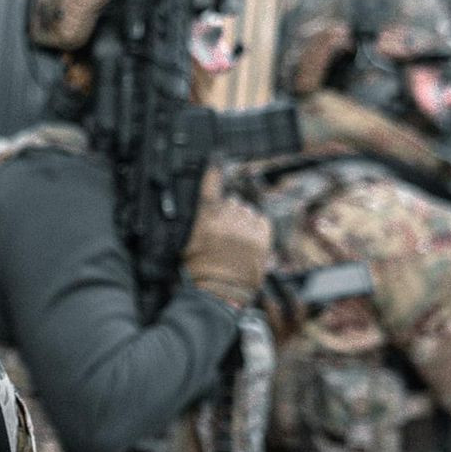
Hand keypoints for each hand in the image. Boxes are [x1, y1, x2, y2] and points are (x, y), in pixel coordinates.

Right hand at [182, 170, 272, 307]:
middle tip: (223, 230)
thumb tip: (208, 207)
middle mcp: (229, 222)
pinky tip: (249, 238)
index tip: (216, 157)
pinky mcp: (263, 240)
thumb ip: (199, 222)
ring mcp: (247, 231)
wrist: (219, 294)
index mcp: (207, 221)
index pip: (211, 188)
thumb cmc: (199, 272)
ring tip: (236, 238)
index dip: (214, 170)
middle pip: (232, 201)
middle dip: (229, 211)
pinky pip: (262, 221)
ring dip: (242, 219)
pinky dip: (256, 226)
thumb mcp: (187, 244)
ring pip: (247, 210)